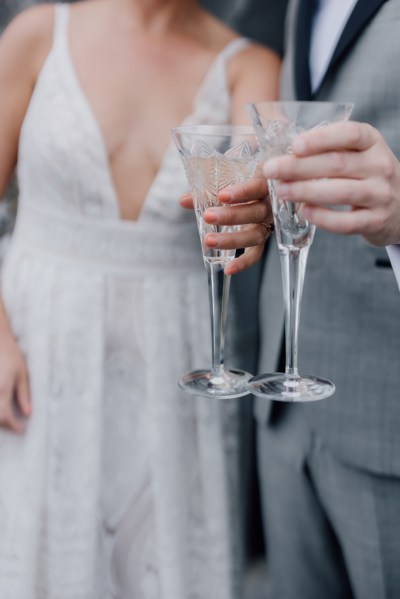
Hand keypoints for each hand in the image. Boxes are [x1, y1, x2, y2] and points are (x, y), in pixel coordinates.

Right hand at [0, 329, 30, 433]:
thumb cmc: (11, 354)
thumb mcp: (22, 374)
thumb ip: (24, 394)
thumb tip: (28, 413)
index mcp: (2, 390)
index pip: (5, 417)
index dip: (13, 426)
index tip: (22, 430)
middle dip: (4, 425)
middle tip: (15, 426)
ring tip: (9, 418)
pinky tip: (2, 406)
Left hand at [180, 175, 272, 274]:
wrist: (263, 183)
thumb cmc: (245, 176)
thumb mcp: (229, 176)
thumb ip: (208, 189)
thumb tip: (184, 201)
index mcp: (265, 183)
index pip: (256, 188)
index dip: (241, 193)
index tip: (222, 196)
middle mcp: (270, 205)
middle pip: (255, 213)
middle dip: (231, 216)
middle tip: (208, 217)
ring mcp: (267, 224)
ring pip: (255, 235)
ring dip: (231, 240)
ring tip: (209, 241)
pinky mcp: (262, 239)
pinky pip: (256, 253)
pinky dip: (243, 263)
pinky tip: (228, 269)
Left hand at [262, 121, 399, 245]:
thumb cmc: (368, 176)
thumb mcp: (358, 154)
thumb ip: (329, 151)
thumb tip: (284, 153)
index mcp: (372, 142)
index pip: (349, 134)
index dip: (321, 139)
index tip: (295, 145)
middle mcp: (380, 166)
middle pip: (337, 164)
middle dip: (299, 167)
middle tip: (271, 170)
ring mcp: (380, 195)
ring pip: (340, 192)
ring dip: (306, 191)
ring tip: (281, 191)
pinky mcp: (376, 221)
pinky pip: (346, 222)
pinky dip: (323, 218)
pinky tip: (305, 212)